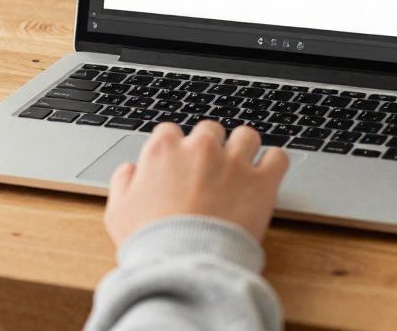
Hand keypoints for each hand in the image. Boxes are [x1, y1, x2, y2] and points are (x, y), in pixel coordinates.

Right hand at [104, 121, 288, 246]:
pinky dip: (274, 164)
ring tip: (241, 169)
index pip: (171, 131)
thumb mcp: (118, 212)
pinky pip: (278, 157)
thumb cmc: (150, 243)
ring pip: (246, 136)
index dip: (175, 148)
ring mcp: (234, 162)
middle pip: (210, 131)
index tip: (179, 163)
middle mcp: (201, 148)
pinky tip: (267, 174)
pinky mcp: (262, 182)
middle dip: (210, 147)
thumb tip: (130, 170)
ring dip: (243, 149)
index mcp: (164, 150)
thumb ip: (122, 182)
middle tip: (210, 171)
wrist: (184, 266)